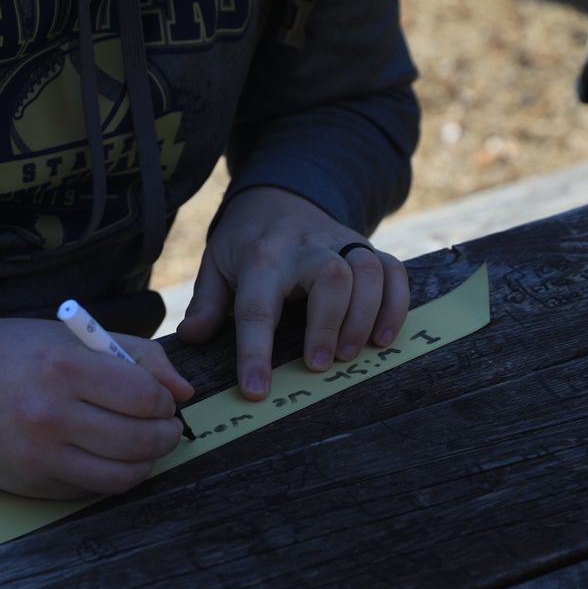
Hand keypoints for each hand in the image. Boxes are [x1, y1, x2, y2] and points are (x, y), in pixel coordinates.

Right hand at [0, 314, 193, 498]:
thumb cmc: (8, 351)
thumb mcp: (71, 335)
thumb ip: (137, 354)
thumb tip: (184, 391)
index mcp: (64, 366)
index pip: (147, 397)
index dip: (166, 400)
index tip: (162, 397)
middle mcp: (50, 414)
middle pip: (142, 441)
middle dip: (167, 434)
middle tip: (165, 425)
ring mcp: (38, 455)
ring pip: (123, 476)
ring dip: (148, 462)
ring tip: (144, 443)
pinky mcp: (29, 484)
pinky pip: (92, 490)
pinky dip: (112, 476)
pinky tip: (108, 456)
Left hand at [176, 186, 408, 400]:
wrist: (279, 196)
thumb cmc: (246, 243)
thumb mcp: (216, 264)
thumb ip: (207, 301)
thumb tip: (191, 336)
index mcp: (261, 256)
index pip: (256, 306)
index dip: (255, 352)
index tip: (256, 392)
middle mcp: (305, 246)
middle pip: (330, 276)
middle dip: (328, 324)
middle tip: (319, 366)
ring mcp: (342, 244)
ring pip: (367, 270)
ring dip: (365, 315)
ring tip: (351, 355)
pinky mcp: (367, 248)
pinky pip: (394, 270)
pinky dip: (396, 304)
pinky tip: (383, 339)